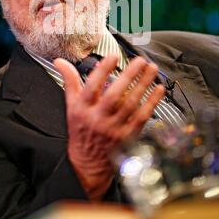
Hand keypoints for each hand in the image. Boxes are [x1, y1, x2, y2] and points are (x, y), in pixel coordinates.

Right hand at [54, 55, 164, 200]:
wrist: (88, 162)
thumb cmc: (81, 130)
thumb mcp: (71, 105)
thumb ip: (69, 81)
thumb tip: (60, 62)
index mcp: (82, 109)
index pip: (92, 87)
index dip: (103, 71)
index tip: (113, 57)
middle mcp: (98, 118)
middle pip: (114, 95)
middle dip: (129, 76)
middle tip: (139, 61)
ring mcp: (114, 128)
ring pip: (131, 104)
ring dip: (143, 85)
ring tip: (151, 69)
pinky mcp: (128, 135)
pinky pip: (142, 117)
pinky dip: (152, 102)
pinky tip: (158, 89)